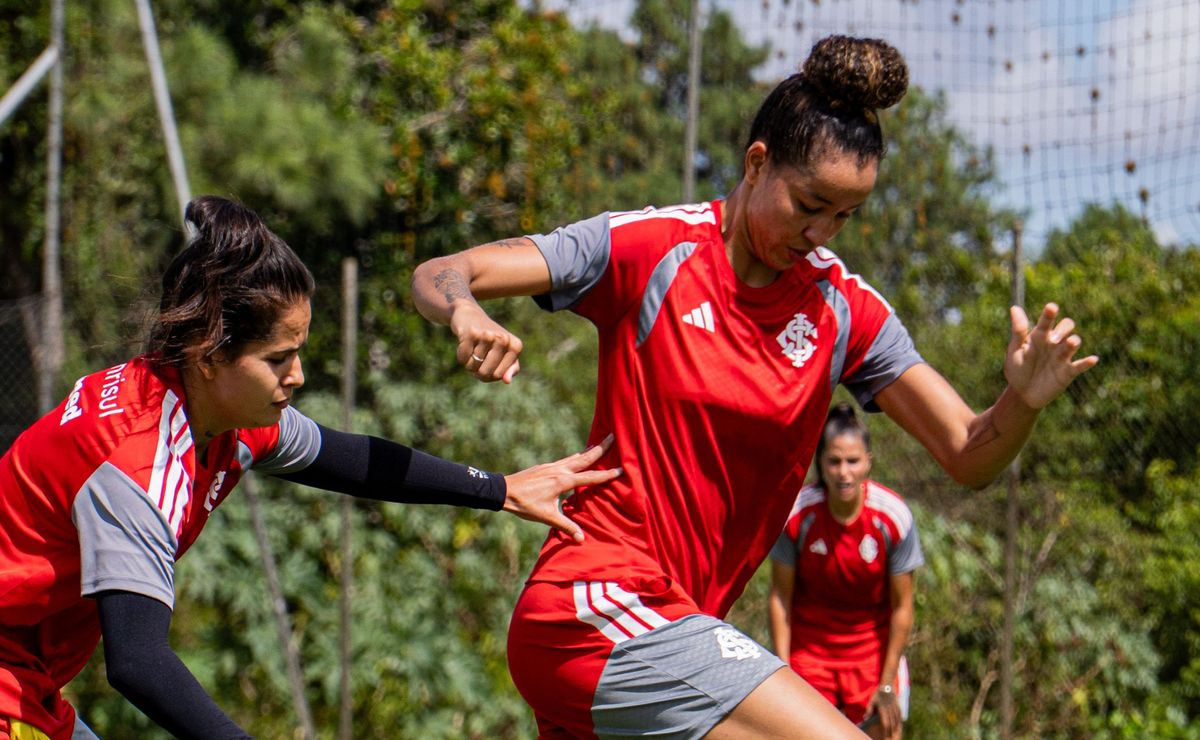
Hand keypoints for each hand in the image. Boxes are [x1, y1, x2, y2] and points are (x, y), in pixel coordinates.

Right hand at [449, 302, 522, 383]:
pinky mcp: (471, 333)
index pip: (498, 376)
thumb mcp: (505, 353)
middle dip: (477, 371)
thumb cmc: (490, 339)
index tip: (489, 363)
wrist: (470, 315)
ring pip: (472, 367)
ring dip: (468, 363)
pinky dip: (461, 356)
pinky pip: (462, 359)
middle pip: (485, 373)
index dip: (489, 375)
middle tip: (478, 357)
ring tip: (472, 348)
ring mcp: (487, 335)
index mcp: (515, 346)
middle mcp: (503, 339)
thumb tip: (507, 381)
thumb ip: (511, 368)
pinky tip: (465, 344)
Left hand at [502, 434, 621, 541]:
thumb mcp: (547, 517)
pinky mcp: (545, 467)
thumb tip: (582, 539)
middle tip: (614, 435)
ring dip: (589, 450)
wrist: (503, 491)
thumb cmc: (525, 504)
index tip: (622, 469)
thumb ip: (566, 526)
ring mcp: (552, 466)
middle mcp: (560, 469)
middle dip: (601, 447)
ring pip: (576, 456)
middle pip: (586, 457)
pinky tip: (577, 457)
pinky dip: (576, 456)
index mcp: (563, 481)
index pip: (591, 477)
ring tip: (600, 443)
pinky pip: (566, 459)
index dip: (607, 474)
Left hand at [864, 684, 902, 739]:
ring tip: (896, 732)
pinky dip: (900, 719)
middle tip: (891, 736)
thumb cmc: (877, 694)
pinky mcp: (898, 705)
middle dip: (891, 730)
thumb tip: (864, 718)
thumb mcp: (871, 701)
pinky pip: (900, 714)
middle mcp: (890, 710)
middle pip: (891, 723)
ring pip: (896, 719)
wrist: (886, 685)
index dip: (886, 730)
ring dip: (896, 726)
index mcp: (883, 710)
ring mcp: (895, 707)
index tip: (886, 735)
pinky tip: (900, 723)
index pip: (885, 723)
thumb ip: (868, 710)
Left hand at [1004, 303, 1098, 408]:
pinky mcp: (1068, 372)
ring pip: (1074, 343)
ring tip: (1071, 343)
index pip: (1046, 321)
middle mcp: (1053, 343)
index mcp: (1039, 336)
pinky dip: (1087, 362)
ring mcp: (1062, 356)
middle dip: (1063, 329)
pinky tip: (1093, 359)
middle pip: (1066, 326)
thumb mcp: (1015, 351)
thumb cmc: (1018, 369)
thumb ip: (1018, 331)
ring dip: (1074, 342)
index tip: (1051, 307)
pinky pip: (1080, 365)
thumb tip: (1014, 307)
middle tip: (1053, 338)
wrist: (1023, 393)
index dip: (1049, 314)